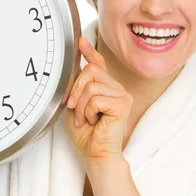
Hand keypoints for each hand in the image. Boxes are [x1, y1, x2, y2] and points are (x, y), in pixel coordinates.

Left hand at [66, 36, 132, 159]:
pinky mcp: (122, 104)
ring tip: (85, 119)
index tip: (80, 41)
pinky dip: (88, 111)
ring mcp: (122, 95)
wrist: (95, 154)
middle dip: (75, 90)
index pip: (98, 64)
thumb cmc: (86, 134)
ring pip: (91, 86)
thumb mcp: (77, 105)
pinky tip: (94, 121)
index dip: (89, 51)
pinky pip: (96, 98)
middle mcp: (117, 88)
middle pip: (91, 71)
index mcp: (107, 87)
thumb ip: (78, 87)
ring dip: (81, 106)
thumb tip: (76, 66)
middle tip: (73, 109)